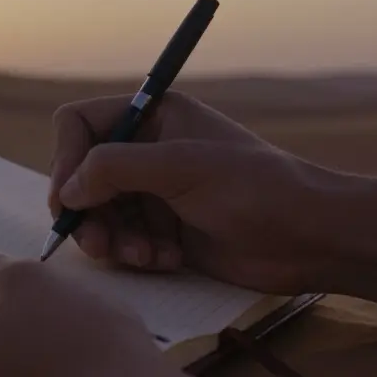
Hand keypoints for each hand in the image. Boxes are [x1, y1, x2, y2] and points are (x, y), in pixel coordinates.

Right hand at [49, 91, 336, 294]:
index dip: (66, 160)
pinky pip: (122, 241)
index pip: (80, 124)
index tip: (70, 198)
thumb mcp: (182, 167)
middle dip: (88, 212)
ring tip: (143, 257)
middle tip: (98, 245)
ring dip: (111, 240)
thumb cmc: (257, 189)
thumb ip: (116, 168)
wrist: (311, 238)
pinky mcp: (164, 230)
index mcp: (153, 116)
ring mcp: (154, 192)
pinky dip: (135, 254)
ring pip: (98, 214)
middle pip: (82, 176)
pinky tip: (166, 261)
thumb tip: (68, 190)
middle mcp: (147, 150)